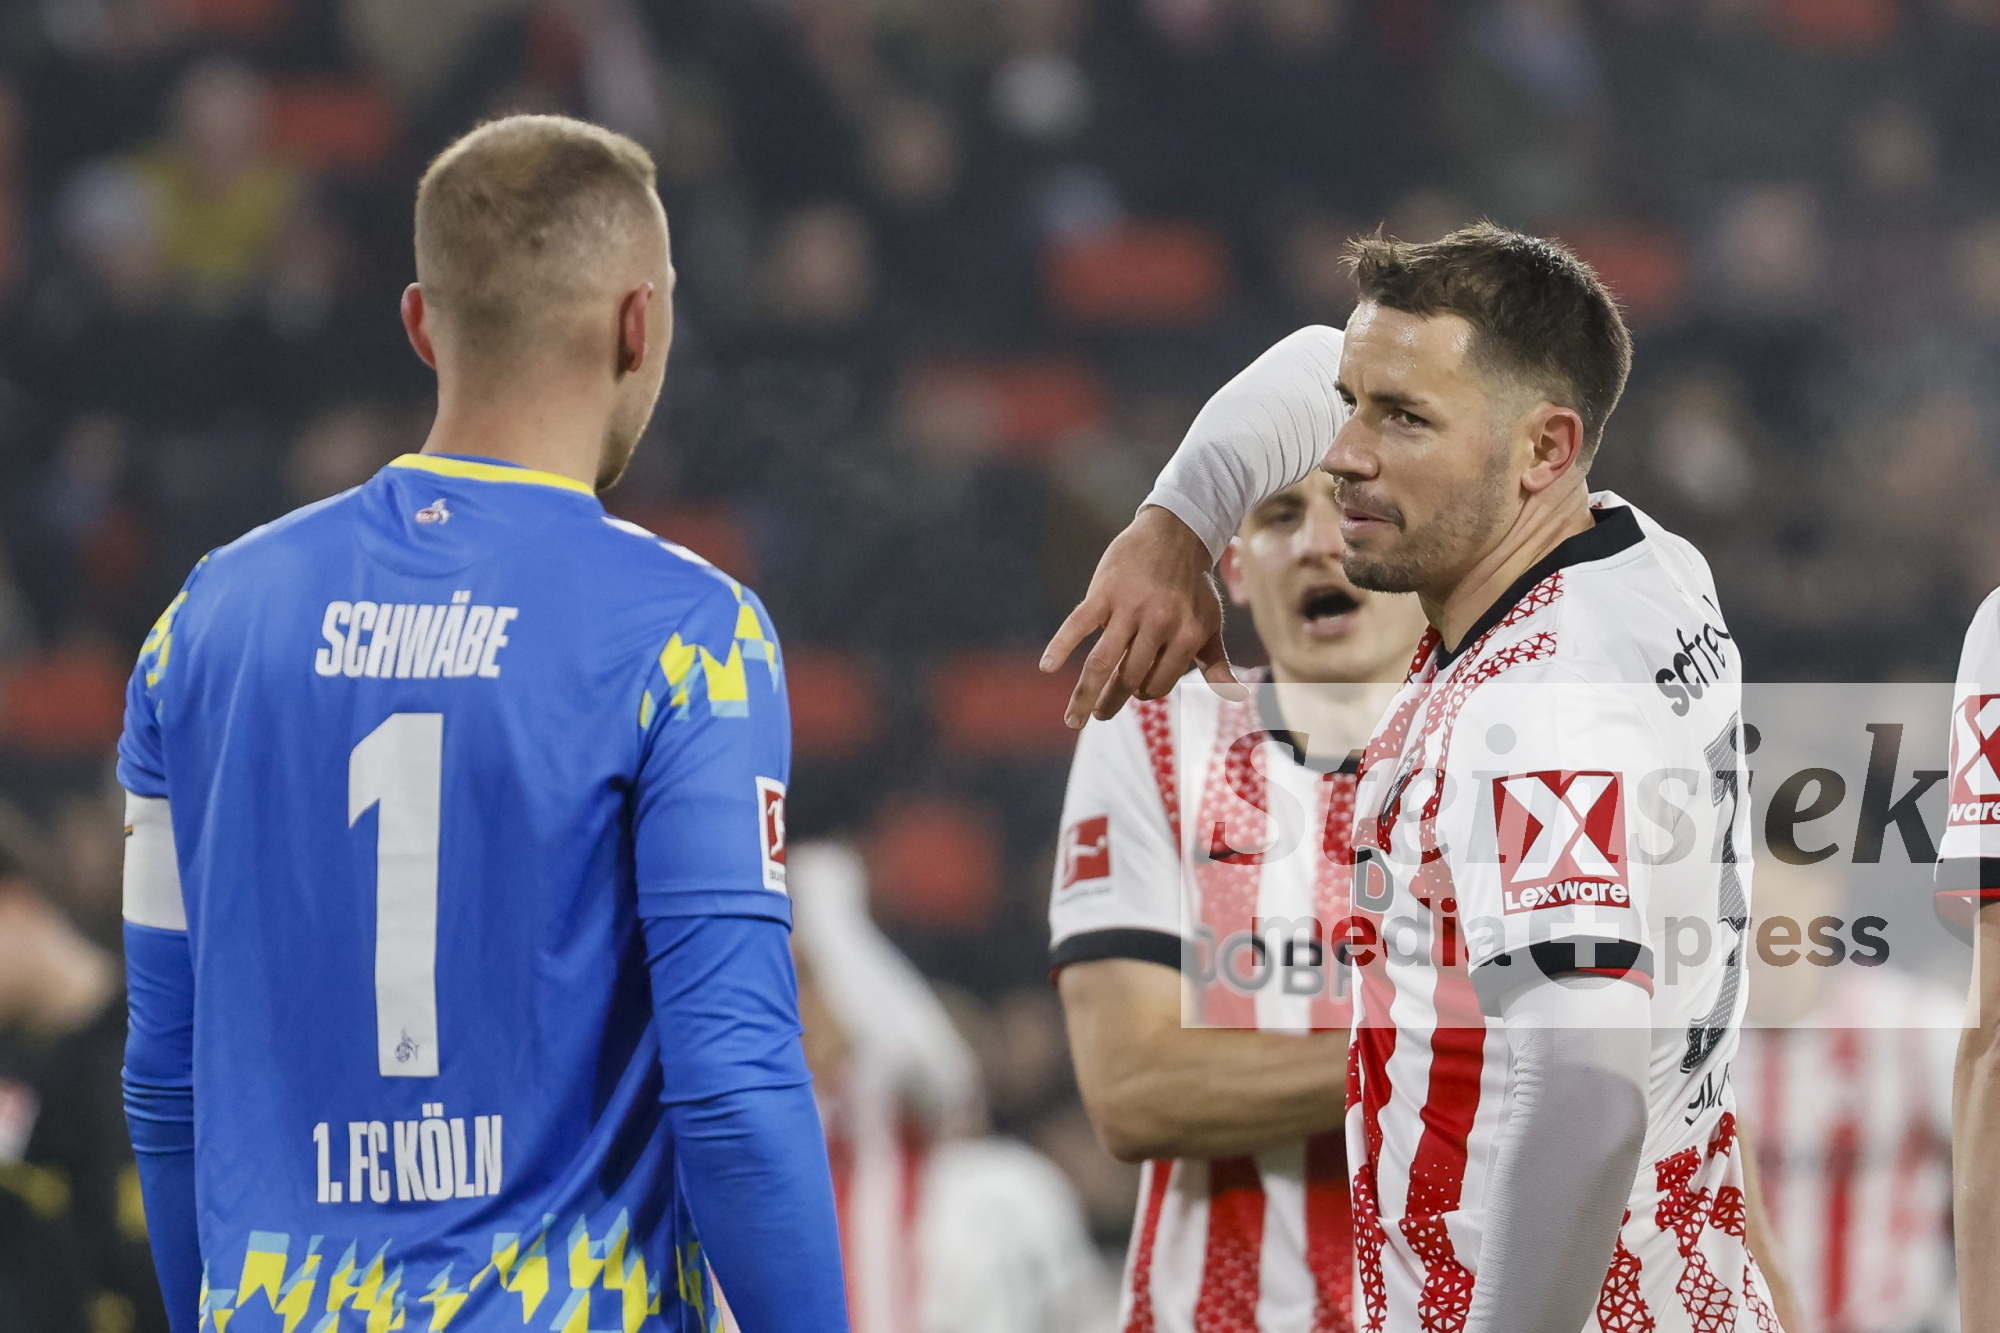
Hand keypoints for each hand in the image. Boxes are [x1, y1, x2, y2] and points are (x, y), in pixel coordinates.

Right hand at [1041, 505, 1242, 728]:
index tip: (1137, 690)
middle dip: (1112, 702)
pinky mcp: (1104, 592)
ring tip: (1073, 720)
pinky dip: (1060, 645)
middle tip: (1099, 715)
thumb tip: (1236, 695)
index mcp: (1187, 634)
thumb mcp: (1209, 623)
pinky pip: (1077, 624)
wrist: (1174, 533)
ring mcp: (1129, 607)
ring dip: (1084, 696)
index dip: (1146, 692)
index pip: (1159, 683)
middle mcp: (1160, 623)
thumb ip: (1217, 662)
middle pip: (1129, 678)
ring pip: (1102, 663)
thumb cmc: (1192, 586)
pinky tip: (1047, 666)